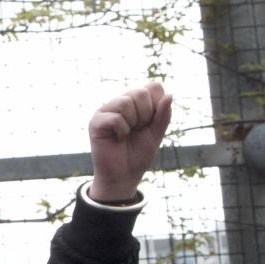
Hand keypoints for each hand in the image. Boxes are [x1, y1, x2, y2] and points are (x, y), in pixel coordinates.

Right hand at [87, 81, 172, 202]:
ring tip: (127, 134)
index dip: (156, 106)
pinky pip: (115, 118)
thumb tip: (169, 95)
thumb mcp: (157, 133)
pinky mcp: (96, 122)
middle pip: (140, 92)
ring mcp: (106, 111)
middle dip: (145, 115)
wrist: (124, 175)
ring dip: (133, 122)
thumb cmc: (138, 154)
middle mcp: (119, 103)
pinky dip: (122, 131)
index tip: (149, 123)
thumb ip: (163, 115)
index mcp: (134, 103)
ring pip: (126, 102)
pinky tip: (118, 139)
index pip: (152, 88)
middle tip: (137, 130)